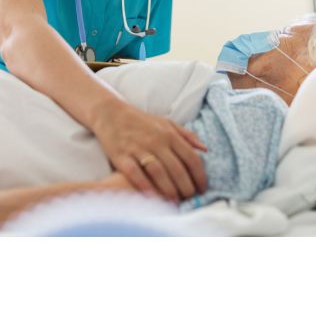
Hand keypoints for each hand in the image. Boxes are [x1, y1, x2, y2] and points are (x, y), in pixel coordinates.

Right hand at [91, 100, 207, 202]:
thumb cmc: (141, 120)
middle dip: (187, 187)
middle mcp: (156, 141)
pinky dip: (145, 186)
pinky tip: (152, 197)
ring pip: (159, 172)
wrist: (110, 114)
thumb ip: (186, 135)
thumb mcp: (166, 122)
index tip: (203, 188)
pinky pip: (135, 174)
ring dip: (169, 190)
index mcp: (169, 134)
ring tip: (176, 202)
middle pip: (177, 168)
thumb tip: (205, 149)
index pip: (191, 158)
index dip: (200, 175)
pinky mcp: (121, 156)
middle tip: (191, 199)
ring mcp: (138, 149)